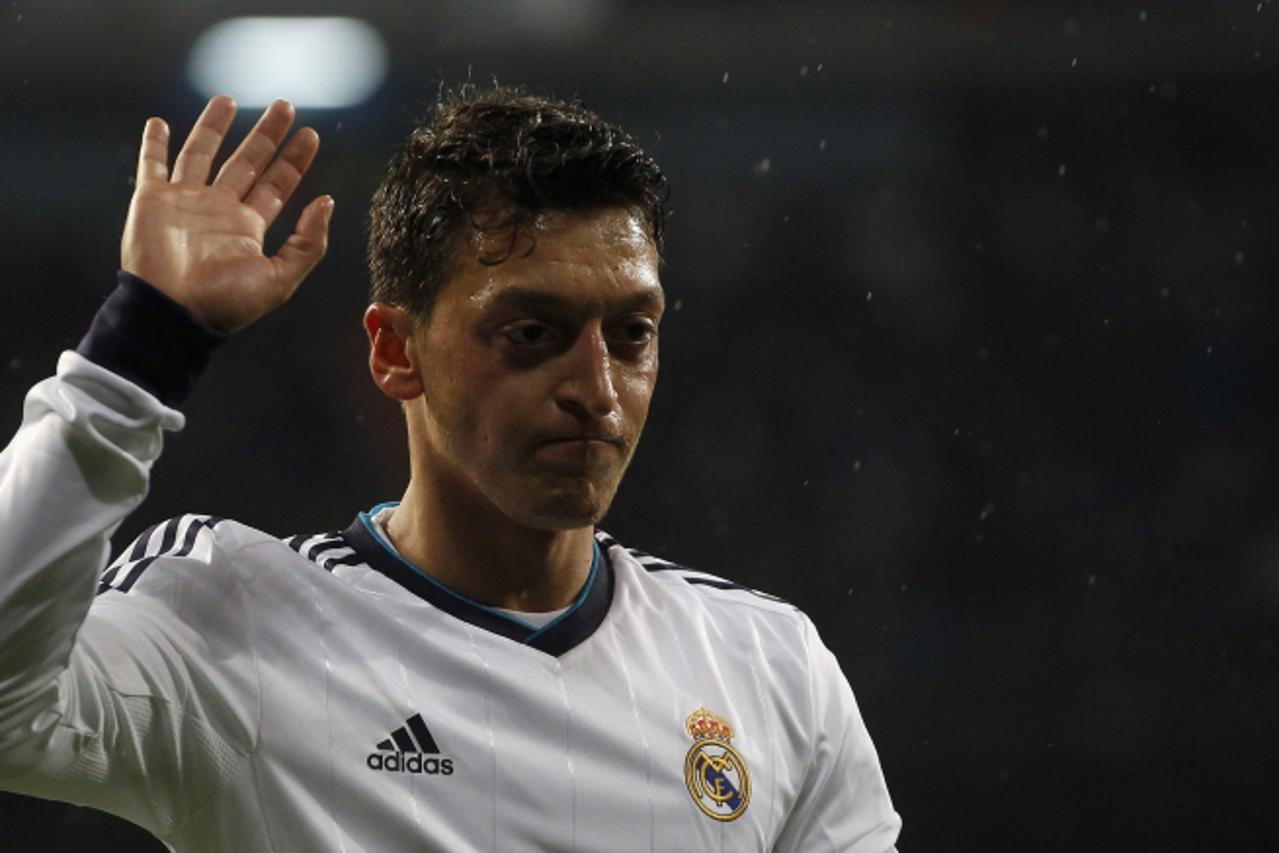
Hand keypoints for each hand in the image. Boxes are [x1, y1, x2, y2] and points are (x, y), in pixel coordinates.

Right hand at [120, 95, 333, 331]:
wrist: (173, 314)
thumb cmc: (225, 303)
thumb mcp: (281, 279)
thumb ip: (308, 243)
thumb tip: (327, 202)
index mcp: (248, 227)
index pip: (276, 184)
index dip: (294, 160)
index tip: (310, 135)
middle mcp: (219, 209)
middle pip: (247, 161)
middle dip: (266, 135)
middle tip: (284, 106)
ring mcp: (185, 202)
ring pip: (202, 153)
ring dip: (214, 127)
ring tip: (228, 99)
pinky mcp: (152, 201)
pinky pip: (153, 166)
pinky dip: (154, 144)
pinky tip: (160, 123)